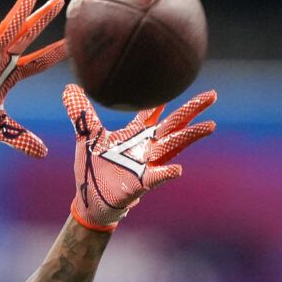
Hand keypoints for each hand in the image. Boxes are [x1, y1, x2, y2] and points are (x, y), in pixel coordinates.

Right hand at [0, 0, 67, 158]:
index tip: (75, 42)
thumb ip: (20, 138)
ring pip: (4, 33)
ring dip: (18, 14)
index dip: (56, 53)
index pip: (38, 63)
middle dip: (42, 19)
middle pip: (26, 38)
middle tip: (60, 1)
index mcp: (8, 77)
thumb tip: (42, 153)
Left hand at [65, 84, 217, 229]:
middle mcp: (145, 147)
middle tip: (212, 95)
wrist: (88, 200)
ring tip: (210, 125)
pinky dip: (167, 173)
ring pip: (174, 147)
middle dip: (192, 110)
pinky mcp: (141, 183)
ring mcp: (146, 165)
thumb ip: (81, 114)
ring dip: (191, 136)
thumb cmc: (93, 170)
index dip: (161, 98)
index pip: (151, 112)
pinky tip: (179, 170)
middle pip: (173, 124)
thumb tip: (69, 88)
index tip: (172, 80)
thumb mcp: (87, 138)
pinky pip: (157, 177)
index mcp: (134, 135)